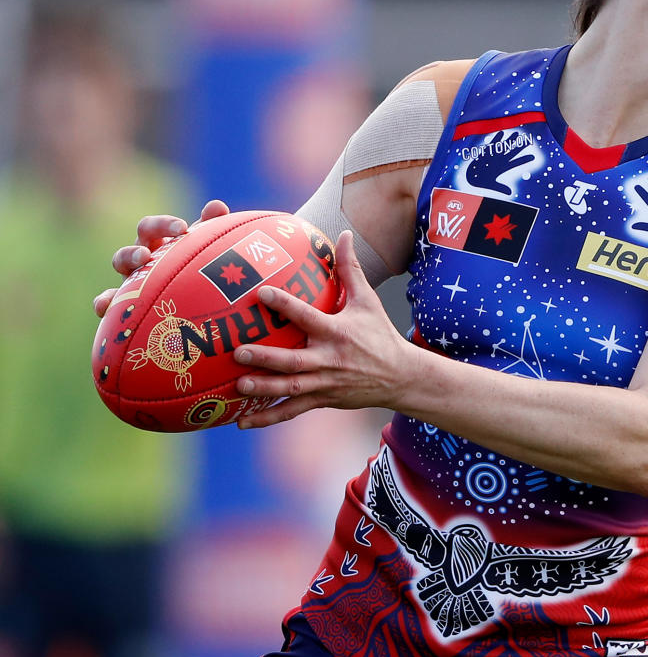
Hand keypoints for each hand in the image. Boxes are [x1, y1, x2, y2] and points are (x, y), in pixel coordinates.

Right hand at [92, 199, 229, 317]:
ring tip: (141, 260)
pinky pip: (108, 300)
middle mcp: (143, 254)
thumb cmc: (192, 269)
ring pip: (121, 260)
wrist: (183, 302)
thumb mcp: (201, 251)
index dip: (166, 225)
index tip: (183, 229)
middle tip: (157, 248)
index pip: (156, 227)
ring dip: (127, 257)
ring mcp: (131, 275)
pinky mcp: (122, 300)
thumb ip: (210, 229)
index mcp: (159, 241)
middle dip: (149, 235)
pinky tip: (103, 306)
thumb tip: (218, 205)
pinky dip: (102, 301)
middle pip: (139, 238)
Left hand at [232, 231, 419, 428]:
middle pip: (293, 361)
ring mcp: (324, 384)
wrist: (400, 376)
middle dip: (266, 358)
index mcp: (337, 333)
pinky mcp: (322, 400)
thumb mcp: (368, 301)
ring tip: (239, 385)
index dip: (285, 305)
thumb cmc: (379, 334)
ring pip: (290, 389)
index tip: (261, 292)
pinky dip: (267, 419)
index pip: (307, 317)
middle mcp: (329, 360)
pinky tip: (241, 423)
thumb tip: (342, 233)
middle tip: (239, 351)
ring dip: (264, 389)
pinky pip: (291, 412)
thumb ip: (350, 268)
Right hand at [464, 130, 536, 194]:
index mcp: (502, 168)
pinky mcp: (486, 153)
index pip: (515, 163)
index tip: (533, 157)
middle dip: (520, 147)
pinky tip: (502, 133)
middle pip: (512, 152)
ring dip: (510, 140)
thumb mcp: (491, 185)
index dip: (524, 160)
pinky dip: (496, 139)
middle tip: (529, 141)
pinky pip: (492, 145)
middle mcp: (499, 160)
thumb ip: (500, 188)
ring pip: (504, 146)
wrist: (470, 177)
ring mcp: (493, 156)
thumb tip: (510, 192)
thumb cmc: (480, 182)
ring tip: (517, 133)